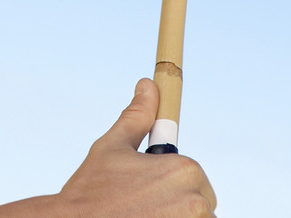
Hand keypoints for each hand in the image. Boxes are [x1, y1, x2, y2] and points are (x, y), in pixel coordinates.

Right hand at [59, 79, 215, 216]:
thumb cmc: (92, 192)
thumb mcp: (113, 147)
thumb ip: (137, 116)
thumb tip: (148, 85)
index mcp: (184, 170)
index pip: (194, 178)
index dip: (168, 185)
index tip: (149, 195)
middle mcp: (196, 203)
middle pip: (198, 205)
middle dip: (173, 206)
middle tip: (140, 208)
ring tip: (139, 217)